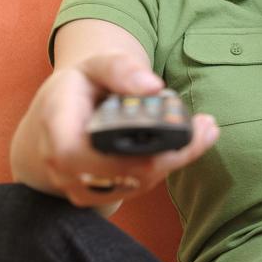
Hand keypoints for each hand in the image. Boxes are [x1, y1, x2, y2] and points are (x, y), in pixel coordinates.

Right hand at [22, 54, 219, 206]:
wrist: (64, 115)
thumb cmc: (80, 88)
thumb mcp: (94, 66)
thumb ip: (120, 69)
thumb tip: (153, 87)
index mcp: (56, 131)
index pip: (81, 154)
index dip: (126, 152)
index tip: (170, 130)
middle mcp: (65, 169)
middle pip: (122, 173)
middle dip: (169, 154)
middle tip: (205, 128)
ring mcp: (83, 188)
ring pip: (136, 182)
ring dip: (174, 159)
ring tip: (204, 131)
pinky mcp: (103, 195)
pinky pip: (139, 185)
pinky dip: (166, 165)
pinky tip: (188, 143)